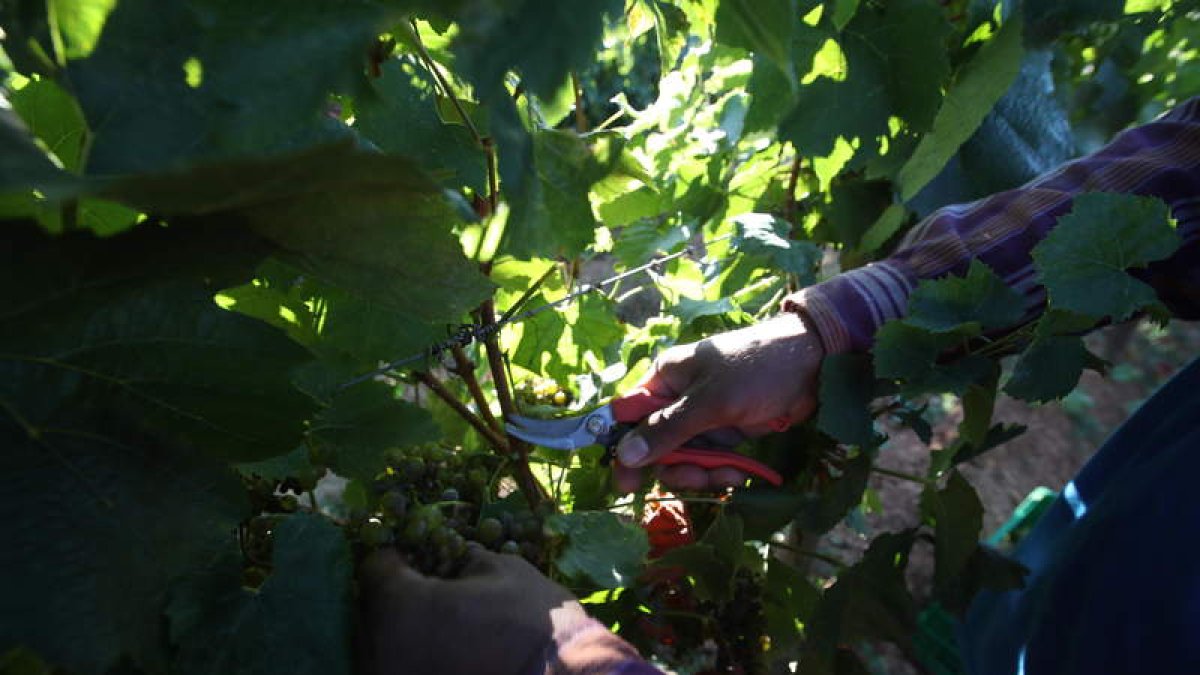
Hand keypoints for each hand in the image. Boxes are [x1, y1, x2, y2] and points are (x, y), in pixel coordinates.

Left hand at [358, 546, 588, 674]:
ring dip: (398, 629)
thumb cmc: (530, 622)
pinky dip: (410, 655)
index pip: (375, 568)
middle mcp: (380, 649)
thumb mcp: (502, 571)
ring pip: (377, 645)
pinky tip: (440, 649)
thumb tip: (455, 556)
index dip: (397, 555)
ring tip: (435, 622)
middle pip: (369, 609)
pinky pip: (396, 666)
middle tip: (425, 587)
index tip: (415, 555)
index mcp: (399, 606)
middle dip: (394, 594)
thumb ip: (464, 559)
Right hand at [613, 312, 824, 493]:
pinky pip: (709, 460)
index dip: (624, 450)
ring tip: (726, 475)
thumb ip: (668, 430)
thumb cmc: (756, 370)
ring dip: (702, 473)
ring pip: (684, 458)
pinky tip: (737, 473)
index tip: (626, 485)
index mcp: (665, 379)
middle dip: (675, 467)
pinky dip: (720, 471)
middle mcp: (678, 398)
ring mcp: (702, 417)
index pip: (628, 417)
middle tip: (696, 479)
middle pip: (656, 446)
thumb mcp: (710, 401)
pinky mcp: (725, 432)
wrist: (812, 365)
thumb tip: (624, 455)